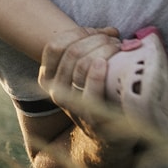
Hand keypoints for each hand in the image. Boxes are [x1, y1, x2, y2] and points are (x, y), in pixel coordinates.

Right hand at [38, 28, 135, 146]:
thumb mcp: (84, 72)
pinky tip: (106, 64)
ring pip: (82, 65)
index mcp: (48, 77)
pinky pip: (91, 89)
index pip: (55, 46)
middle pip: (71, 52)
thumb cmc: (98, 95)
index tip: (99, 32)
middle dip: (95, 39)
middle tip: (114, 40)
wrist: (107, 137)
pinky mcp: (90, 118)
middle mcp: (54, 91)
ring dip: (103, 50)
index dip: (77, 33)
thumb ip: (90, 49)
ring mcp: (71, 105)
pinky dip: (98, 73)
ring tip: (119, 48)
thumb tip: (110, 31)